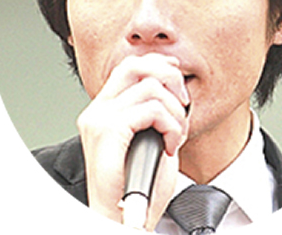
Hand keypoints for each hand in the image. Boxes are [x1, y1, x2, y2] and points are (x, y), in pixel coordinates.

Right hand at [76, 53, 189, 228]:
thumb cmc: (139, 183)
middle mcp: (97, 109)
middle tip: (184, 103)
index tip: (178, 70)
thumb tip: (172, 85)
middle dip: (169, 77)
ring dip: (175, 112)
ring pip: (150, 88)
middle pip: (136, 65)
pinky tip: (170, 146)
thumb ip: (154, 110)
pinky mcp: (108, 131)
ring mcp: (100, 119)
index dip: (158, 62)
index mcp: (104, 108)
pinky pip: (152, 110)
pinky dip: (171, 126)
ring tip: (176, 135)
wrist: (121, 219)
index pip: (130, 66)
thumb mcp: (150, 137)